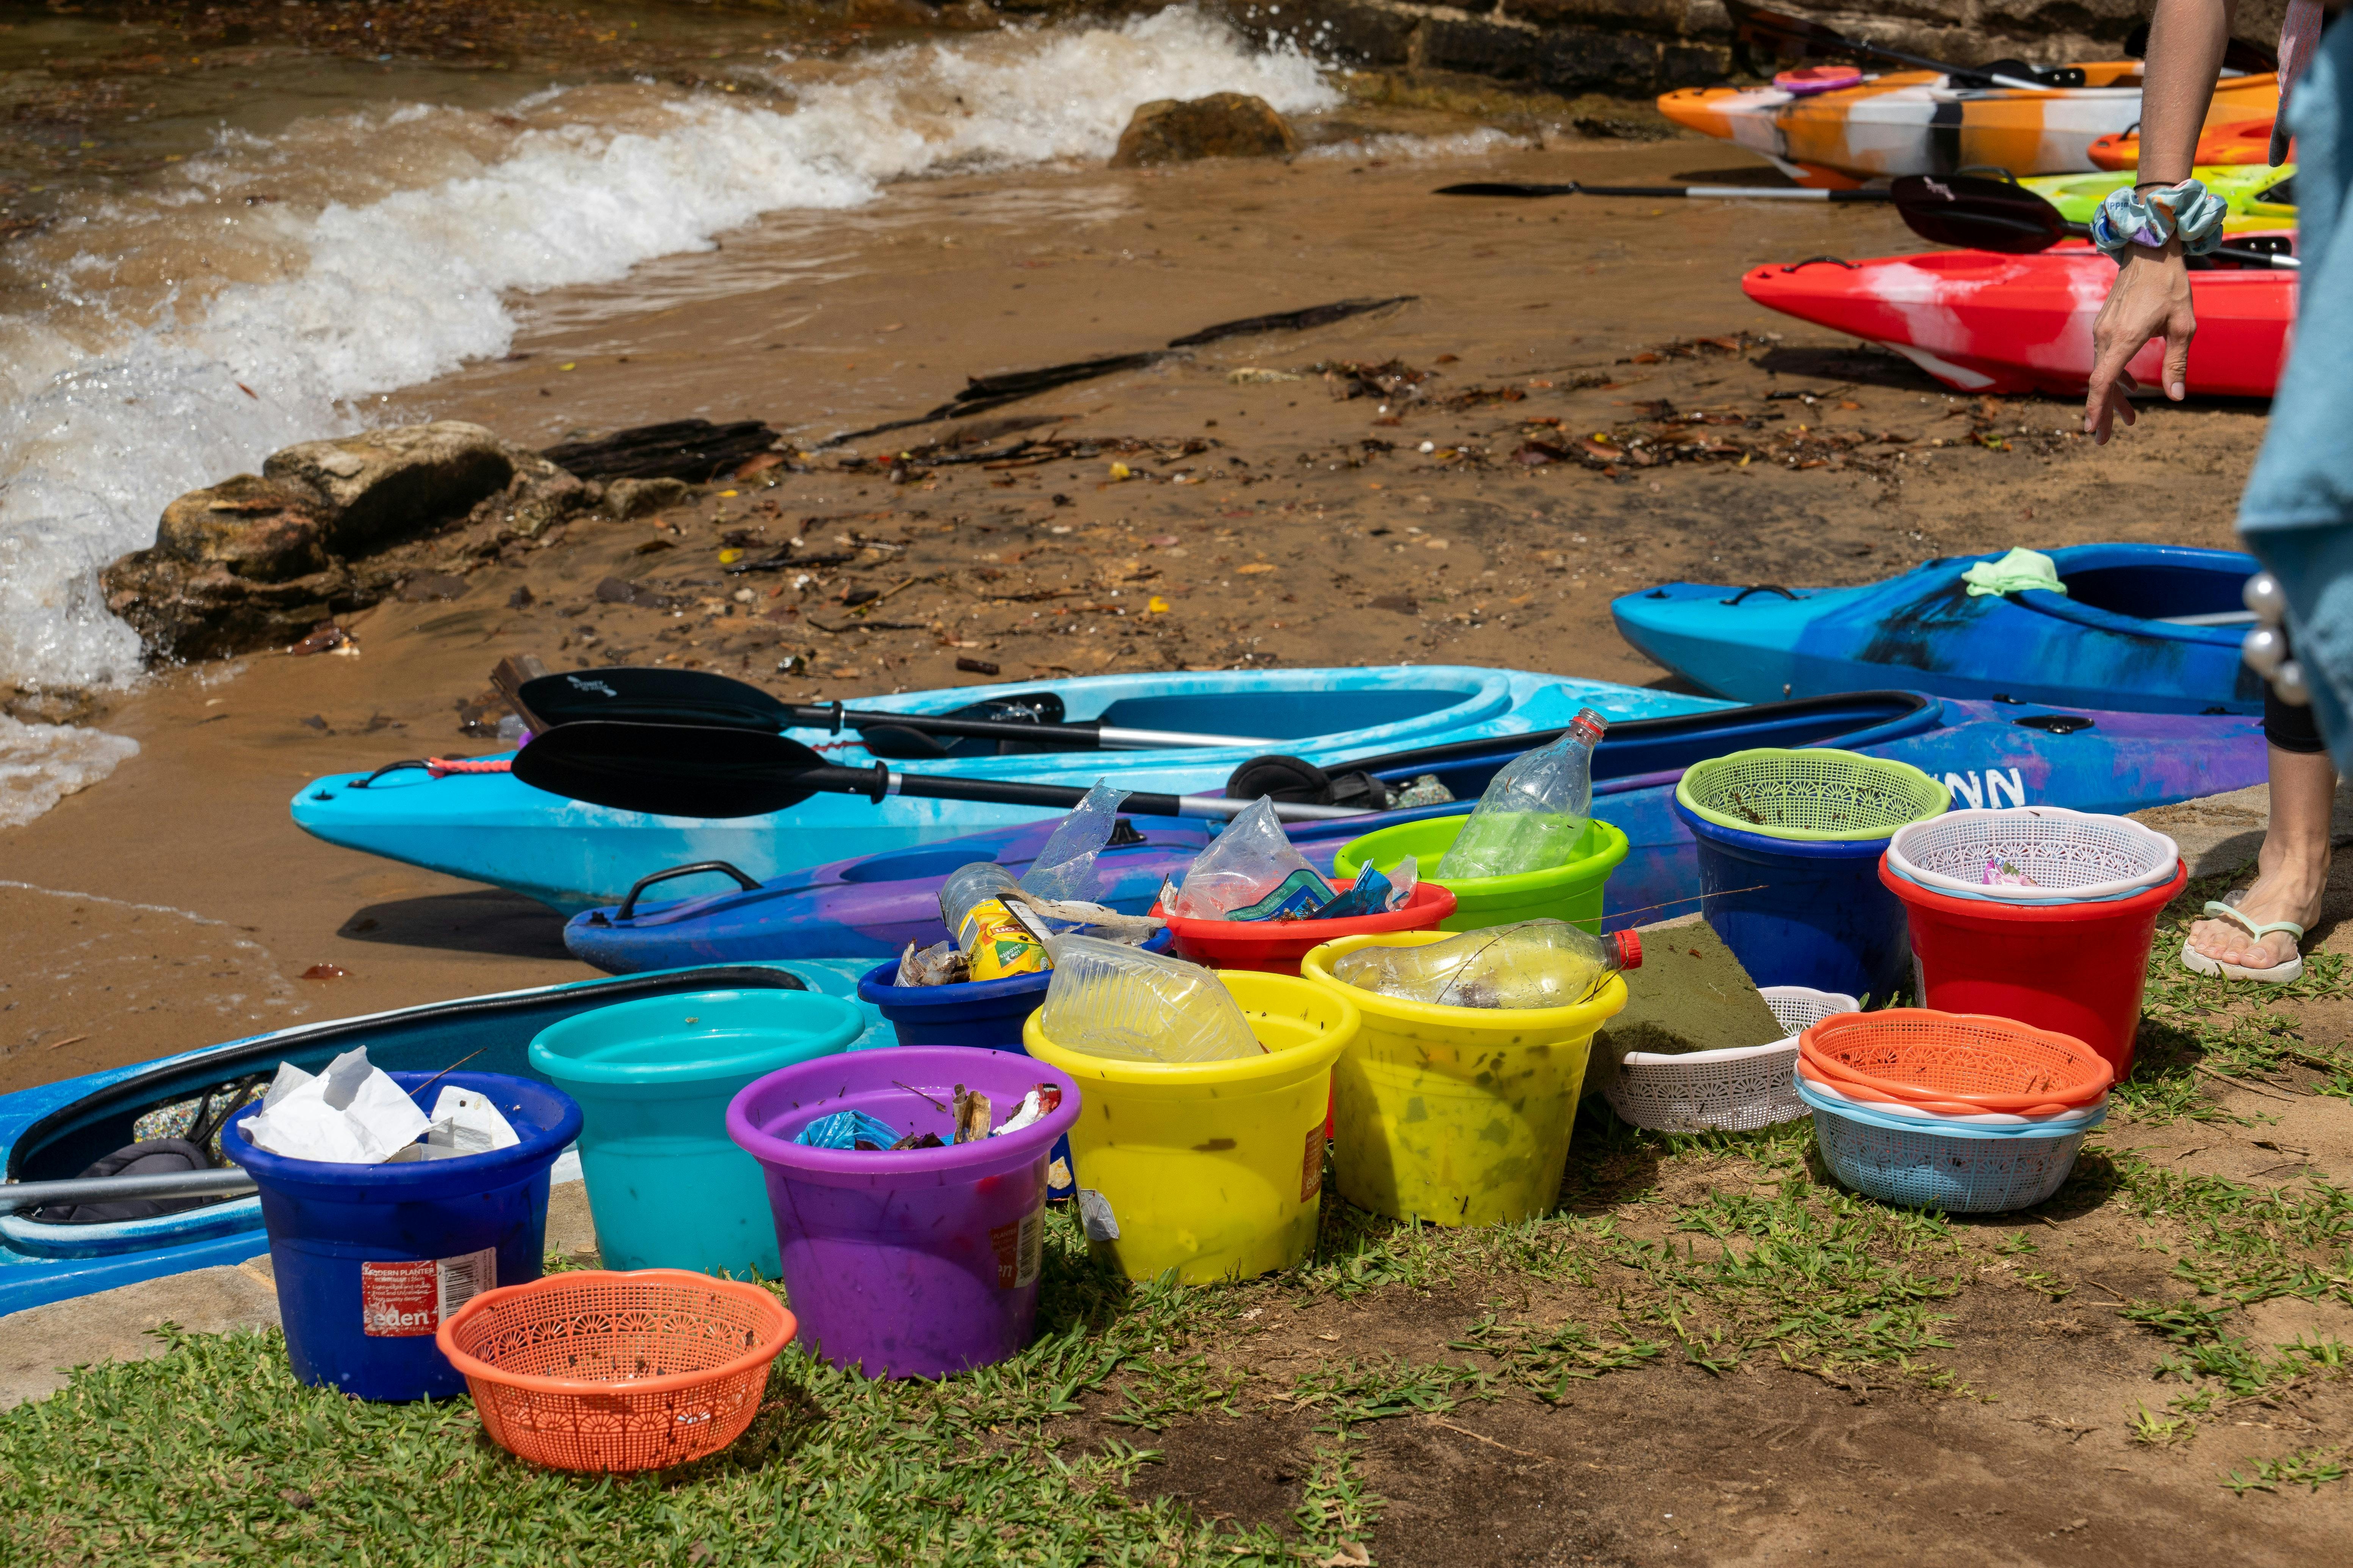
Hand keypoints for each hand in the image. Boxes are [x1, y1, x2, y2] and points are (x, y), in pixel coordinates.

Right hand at [2084, 242, 2195, 442]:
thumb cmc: (2171, 286)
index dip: (2096, 408)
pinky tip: (2130, 387)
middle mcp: (2106, 336)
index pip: (2102, 381)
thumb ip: (2176, 364)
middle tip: (2104, 439)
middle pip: (2100, 382)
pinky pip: (2105, 358)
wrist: (2151, 251)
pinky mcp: (2105, 325)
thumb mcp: (2184, 326)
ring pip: (2102, 371)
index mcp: (2124, 338)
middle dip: (2103, 412)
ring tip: (2129, 417)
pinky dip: (2115, 376)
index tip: (2092, 430)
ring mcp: (2102, 330)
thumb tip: (2175, 397)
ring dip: (2113, 396)